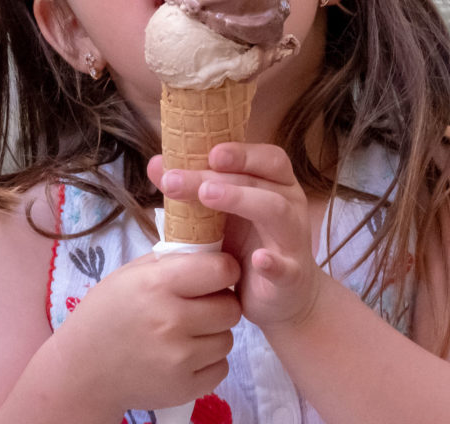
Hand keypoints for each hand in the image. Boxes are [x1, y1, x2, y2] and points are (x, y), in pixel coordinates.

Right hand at [52, 251, 240, 413]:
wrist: (81, 371)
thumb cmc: (106, 314)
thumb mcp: (129, 275)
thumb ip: (171, 261)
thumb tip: (212, 249)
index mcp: (157, 285)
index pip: (220, 270)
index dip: (224, 270)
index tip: (218, 274)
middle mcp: (170, 321)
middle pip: (230, 307)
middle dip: (220, 304)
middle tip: (200, 306)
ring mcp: (178, 358)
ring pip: (227, 339)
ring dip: (214, 335)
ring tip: (187, 333)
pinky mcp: (184, 388)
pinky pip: (221, 368)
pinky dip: (209, 362)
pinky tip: (185, 356)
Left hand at [148, 143, 322, 329]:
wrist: (283, 298)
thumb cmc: (249, 246)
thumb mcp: (221, 215)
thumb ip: (193, 188)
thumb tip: (156, 164)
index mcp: (275, 185)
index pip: (265, 158)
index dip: (241, 152)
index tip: (209, 153)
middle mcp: (290, 205)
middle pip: (259, 181)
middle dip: (219, 176)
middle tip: (179, 180)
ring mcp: (293, 239)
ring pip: (275, 211)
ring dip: (242, 200)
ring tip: (208, 196)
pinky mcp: (291, 276)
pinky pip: (286, 267)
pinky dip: (273, 263)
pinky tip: (259, 260)